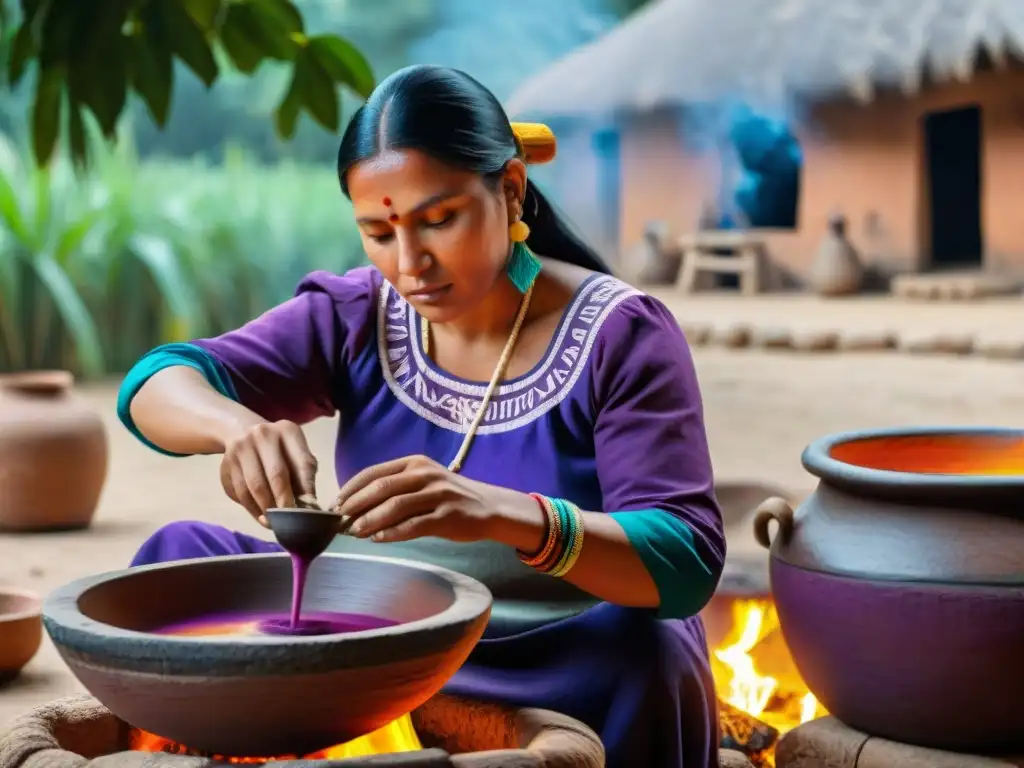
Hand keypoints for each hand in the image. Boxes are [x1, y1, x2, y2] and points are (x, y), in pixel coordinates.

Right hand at [219, 420, 317, 526]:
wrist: (242, 432)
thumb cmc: (279, 451)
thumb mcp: (296, 454)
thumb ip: (303, 476)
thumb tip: (308, 507)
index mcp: (288, 431)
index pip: (302, 463)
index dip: (306, 490)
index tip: (307, 510)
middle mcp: (263, 435)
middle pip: (276, 474)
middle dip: (283, 501)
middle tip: (288, 520)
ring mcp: (241, 447)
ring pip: (254, 486)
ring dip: (265, 508)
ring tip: (273, 522)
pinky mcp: (226, 463)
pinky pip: (238, 491)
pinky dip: (250, 507)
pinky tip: (260, 515)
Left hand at [332, 455, 537, 544]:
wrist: (489, 507)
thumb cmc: (450, 497)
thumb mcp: (424, 482)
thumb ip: (396, 490)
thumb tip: (357, 510)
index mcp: (415, 463)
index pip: (374, 472)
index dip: (352, 488)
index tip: (335, 504)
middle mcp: (425, 474)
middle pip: (382, 487)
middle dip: (356, 504)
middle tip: (339, 521)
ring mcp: (438, 494)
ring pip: (396, 505)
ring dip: (371, 519)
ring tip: (354, 532)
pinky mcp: (447, 515)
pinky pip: (414, 525)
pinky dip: (393, 532)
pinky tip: (379, 539)